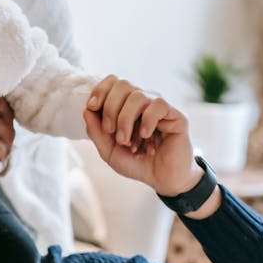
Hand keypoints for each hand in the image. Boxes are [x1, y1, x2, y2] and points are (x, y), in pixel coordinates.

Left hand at [84, 76, 203, 196]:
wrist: (162, 180)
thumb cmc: (137, 163)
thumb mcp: (109, 151)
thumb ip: (96, 132)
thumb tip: (86, 109)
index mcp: (127, 106)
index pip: (113, 82)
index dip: (100, 90)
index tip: (92, 107)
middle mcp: (143, 102)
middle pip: (123, 84)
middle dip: (110, 108)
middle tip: (110, 131)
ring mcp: (159, 107)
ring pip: (138, 95)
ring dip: (126, 119)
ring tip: (127, 141)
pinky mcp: (176, 116)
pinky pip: (158, 105)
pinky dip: (146, 121)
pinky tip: (145, 136)